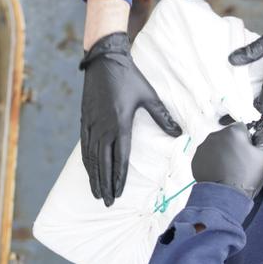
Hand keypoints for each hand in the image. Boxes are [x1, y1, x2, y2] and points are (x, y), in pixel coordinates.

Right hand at [80, 32, 181, 206]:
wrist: (105, 60)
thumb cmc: (130, 78)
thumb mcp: (149, 96)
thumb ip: (162, 117)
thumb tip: (178, 132)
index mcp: (120, 123)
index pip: (120, 158)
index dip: (119, 177)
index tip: (119, 193)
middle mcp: (103, 127)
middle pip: (103, 163)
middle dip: (106, 185)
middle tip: (108, 202)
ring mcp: (92, 124)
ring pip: (92, 158)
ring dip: (94, 178)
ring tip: (97, 194)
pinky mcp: (84, 120)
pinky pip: (84, 147)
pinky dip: (86, 162)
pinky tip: (89, 172)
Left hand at [192, 123, 262, 197]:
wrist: (226, 197)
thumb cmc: (247, 177)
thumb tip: (259, 132)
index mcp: (233, 131)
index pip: (243, 128)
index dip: (248, 140)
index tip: (248, 153)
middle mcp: (215, 135)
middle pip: (228, 136)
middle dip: (234, 145)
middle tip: (239, 163)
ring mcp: (203, 148)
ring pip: (216, 145)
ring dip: (222, 153)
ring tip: (229, 170)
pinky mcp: (196, 159)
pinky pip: (207, 156)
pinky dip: (212, 162)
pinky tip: (219, 173)